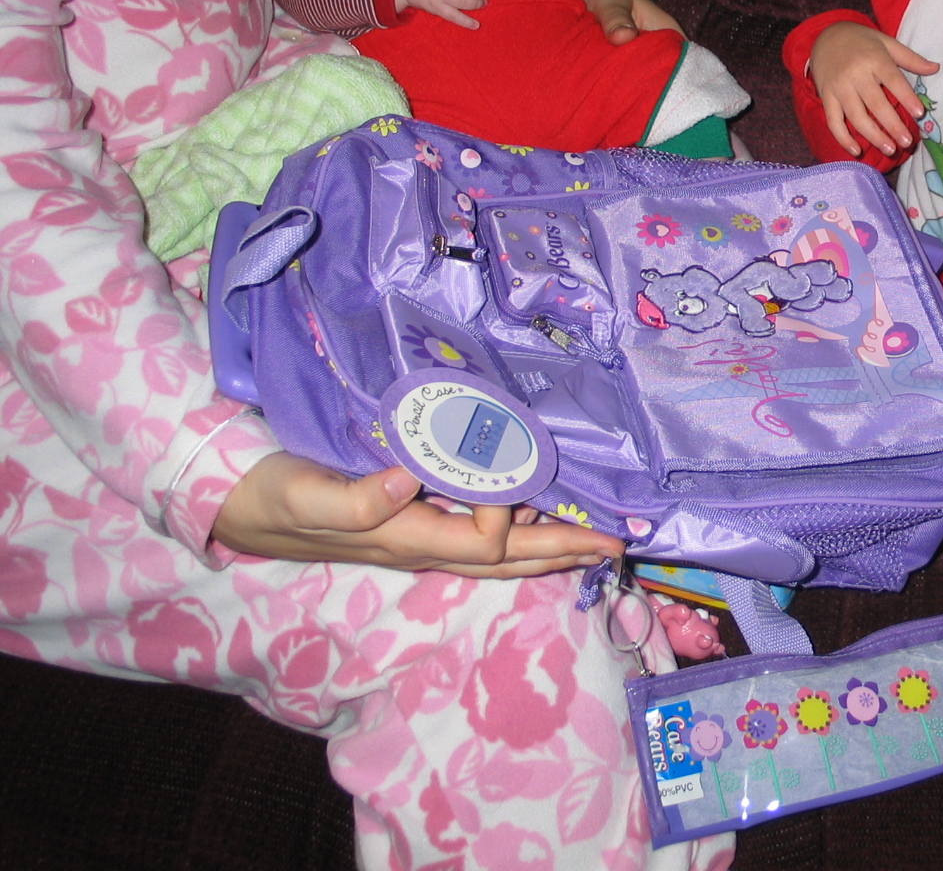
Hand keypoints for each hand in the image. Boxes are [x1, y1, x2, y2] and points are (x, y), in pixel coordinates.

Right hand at [213, 451, 623, 575]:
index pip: (484, 538)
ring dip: (547, 545)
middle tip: (616, 544)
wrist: (236, 504)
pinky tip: (533, 513)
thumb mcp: (304, 499)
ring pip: (499, 553)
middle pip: (508, 559)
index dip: (509, 513)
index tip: (517, 471)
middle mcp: (422, 546)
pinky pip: (479, 536)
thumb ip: (354, 500)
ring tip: (592, 537)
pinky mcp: (410, 523)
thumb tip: (410, 483)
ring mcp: (419, 538)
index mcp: (406, 540)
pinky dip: (516, 530)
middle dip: (564, 551)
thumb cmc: (271, 499)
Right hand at [809, 22, 937, 156]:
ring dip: (873, 136)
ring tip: (890, 149)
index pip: (893, 80)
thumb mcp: (887, 43)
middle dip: (892, 125)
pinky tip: (857, 151)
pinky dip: (843, 138)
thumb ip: (910, 59)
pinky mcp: (826, 98)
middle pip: (876, 103)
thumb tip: (936, 69)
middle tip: (907, 142)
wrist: (826, 36)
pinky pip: (833, 122)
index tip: (919, 114)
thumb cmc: (862, 41)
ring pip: (856, 116)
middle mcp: (856, 74)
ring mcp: (839, 88)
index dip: (907, 97)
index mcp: (874, 59)